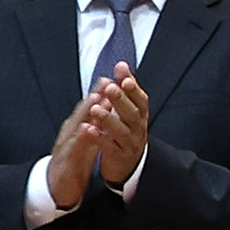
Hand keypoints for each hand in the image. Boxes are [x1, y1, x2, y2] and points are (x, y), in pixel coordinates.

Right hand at [46, 91, 99, 213]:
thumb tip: (109, 111)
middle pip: (83, 111)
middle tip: (106, 80)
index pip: (91, 108)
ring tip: (96, 97)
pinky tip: (86, 128)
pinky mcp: (66, 159)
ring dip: (86, 111)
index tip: (114, 79)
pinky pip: (73, 147)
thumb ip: (96, 126)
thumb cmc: (74, 162)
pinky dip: (80, 136)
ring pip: (77, 124)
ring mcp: (66, 144)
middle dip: (95, 95)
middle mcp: (71, 132)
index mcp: (77, 128)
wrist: (57, 187)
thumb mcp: (88, 141)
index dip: (102, 93)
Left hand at [81, 67, 149, 186]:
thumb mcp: (129, 110)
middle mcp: (138, 129)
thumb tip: (122, 64)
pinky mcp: (119, 157)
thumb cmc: (126, 132)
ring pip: (121, 131)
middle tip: (110, 88)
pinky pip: (109, 147)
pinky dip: (99, 138)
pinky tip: (88, 129)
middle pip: (132, 114)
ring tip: (96, 109)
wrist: (129, 165)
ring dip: (109, 119)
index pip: (141, 101)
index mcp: (140, 116)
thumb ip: (126, 88)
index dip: (134, 90)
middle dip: (121, 101)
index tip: (124, 78)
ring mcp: (130, 144)